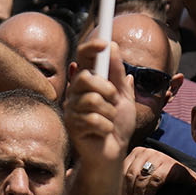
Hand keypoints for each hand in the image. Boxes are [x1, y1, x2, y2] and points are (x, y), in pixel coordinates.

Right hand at [65, 35, 136, 168]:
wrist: (114, 151)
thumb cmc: (117, 124)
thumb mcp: (124, 95)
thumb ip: (118, 74)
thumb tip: (113, 47)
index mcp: (88, 82)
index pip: (82, 58)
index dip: (91, 48)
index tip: (105, 43)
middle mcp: (75, 92)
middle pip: (85, 78)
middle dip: (107, 89)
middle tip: (114, 100)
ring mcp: (72, 109)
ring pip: (92, 100)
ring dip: (109, 113)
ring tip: (109, 121)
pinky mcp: (72, 125)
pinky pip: (93, 119)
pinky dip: (106, 127)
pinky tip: (104, 132)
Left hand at [122, 147, 195, 194]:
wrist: (185, 178)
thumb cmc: (159, 178)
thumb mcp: (142, 174)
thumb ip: (129, 178)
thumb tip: (110, 191)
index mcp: (136, 152)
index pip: (122, 169)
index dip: (118, 187)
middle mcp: (146, 151)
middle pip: (130, 174)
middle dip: (127, 193)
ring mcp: (159, 156)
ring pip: (141, 177)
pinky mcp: (169, 165)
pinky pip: (155, 180)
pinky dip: (150, 191)